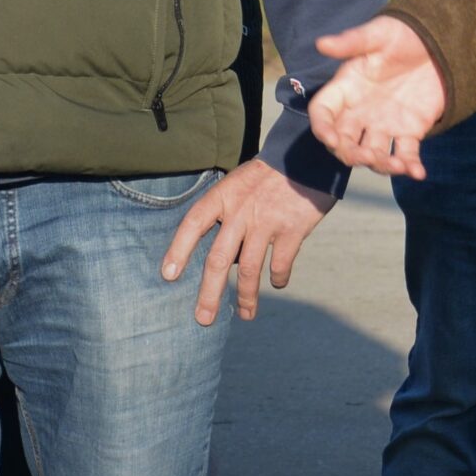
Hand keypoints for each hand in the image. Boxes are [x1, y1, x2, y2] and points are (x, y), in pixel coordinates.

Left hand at [160, 159, 335, 325]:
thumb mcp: (239, 182)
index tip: (168, 275)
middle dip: (209, 293)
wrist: (307, 156)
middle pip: (218, 259)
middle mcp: (242, 210)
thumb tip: (220, 254)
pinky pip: (281, 264)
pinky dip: (279, 278)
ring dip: (246, 296)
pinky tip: (278, 284)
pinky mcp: (293, 229)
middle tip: (203, 318)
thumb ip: (227, 212)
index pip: (193, 223)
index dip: (179, 250)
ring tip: (245, 314)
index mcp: (224, 195)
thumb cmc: (269, 174)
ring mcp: (267, 221)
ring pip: (249, 269)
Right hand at [309, 18, 446, 178]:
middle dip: (350, 154)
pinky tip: (419, 172)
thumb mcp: (378, 34)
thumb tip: (321, 43)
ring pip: (373, 154)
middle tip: (365, 156)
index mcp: (346, 89)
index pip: (323, 113)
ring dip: (380, 164)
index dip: (322, 127)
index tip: (330, 138)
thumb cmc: (402, 34)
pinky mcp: (409, 132)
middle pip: (344, 142)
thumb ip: (352, 42)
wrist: (439, 43)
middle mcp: (359, 113)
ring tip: (397, 165)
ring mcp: (383, 125)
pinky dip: (410, 166)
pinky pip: (406, 154)